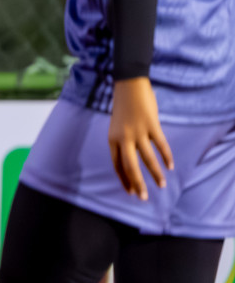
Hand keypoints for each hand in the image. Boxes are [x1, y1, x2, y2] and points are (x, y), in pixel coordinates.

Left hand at [108, 77, 173, 200]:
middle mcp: (123, 138)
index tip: (131, 191)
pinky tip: (171, 166)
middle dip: (137, 183)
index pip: (117, 165)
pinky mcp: (151, 124)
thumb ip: (123, 142)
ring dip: (155, 173)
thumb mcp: (117, 127)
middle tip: (143, 197)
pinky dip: (166, 156)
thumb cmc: (124, 108)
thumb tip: (133, 159)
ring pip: (146, 158)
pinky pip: (160, 144)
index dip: (124, 179)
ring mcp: (137, 131)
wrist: (128, 86)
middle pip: (130, 166)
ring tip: (161, 185)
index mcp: (112, 139)